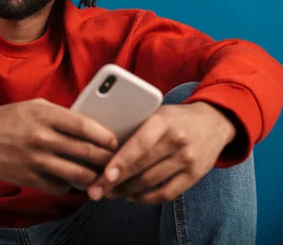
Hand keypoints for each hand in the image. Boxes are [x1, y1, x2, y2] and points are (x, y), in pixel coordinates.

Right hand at [0, 98, 118, 194]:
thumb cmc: (10, 118)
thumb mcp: (36, 107)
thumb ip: (63, 115)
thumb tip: (93, 128)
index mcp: (44, 115)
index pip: (84, 127)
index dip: (105, 136)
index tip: (115, 142)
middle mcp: (40, 138)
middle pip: (85, 153)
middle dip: (105, 159)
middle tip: (114, 161)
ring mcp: (34, 160)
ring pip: (77, 175)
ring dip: (93, 177)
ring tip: (100, 175)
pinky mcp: (27, 179)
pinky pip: (60, 187)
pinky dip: (70, 185)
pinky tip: (73, 179)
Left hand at [87, 102, 235, 203]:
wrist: (214, 122)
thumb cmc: (174, 118)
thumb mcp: (156, 113)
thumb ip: (135, 128)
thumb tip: (103, 147)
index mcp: (162, 122)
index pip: (139, 145)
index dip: (120, 162)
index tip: (104, 175)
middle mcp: (177, 141)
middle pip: (142, 167)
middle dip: (116, 182)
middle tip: (96, 190)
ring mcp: (187, 160)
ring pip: (151, 183)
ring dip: (127, 191)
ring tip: (111, 192)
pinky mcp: (195, 175)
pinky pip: (167, 193)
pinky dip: (146, 198)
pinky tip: (132, 196)